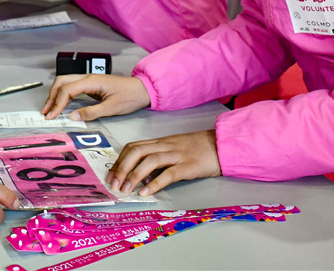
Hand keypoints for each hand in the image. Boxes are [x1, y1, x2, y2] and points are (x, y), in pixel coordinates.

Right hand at [41, 74, 150, 120]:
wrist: (143, 90)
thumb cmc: (130, 97)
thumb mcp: (111, 108)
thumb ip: (91, 113)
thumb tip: (72, 117)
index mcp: (92, 81)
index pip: (67, 89)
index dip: (57, 103)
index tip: (51, 116)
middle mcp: (88, 78)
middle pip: (62, 82)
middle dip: (51, 96)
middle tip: (46, 112)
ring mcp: (89, 80)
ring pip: (66, 83)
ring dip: (56, 95)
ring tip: (50, 109)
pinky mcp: (91, 85)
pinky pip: (72, 87)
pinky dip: (63, 95)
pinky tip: (61, 105)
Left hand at [106, 130, 220, 196]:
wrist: (222, 144)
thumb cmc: (198, 148)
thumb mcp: (174, 148)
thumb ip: (159, 157)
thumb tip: (140, 174)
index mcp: (161, 142)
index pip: (133, 147)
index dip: (119, 160)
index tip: (110, 175)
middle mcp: (165, 146)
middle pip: (137, 152)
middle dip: (121, 168)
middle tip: (113, 184)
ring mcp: (177, 155)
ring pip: (149, 161)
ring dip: (134, 176)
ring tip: (126, 190)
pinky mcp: (188, 166)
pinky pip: (168, 174)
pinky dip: (154, 183)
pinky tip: (145, 192)